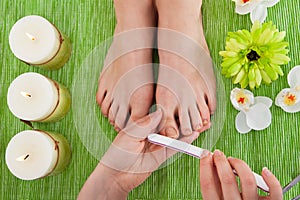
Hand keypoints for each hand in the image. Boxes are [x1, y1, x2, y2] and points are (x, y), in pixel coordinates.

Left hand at [78, 109, 199, 198]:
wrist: (116, 175)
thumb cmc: (117, 153)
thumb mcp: (129, 134)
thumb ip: (145, 124)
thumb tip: (160, 111)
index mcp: (142, 125)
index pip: (159, 114)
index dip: (170, 108)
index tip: (182, 100)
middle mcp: (151, 133)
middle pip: (169, 124)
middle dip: (181, 119)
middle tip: (194, 111)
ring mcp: (157, 144)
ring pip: (174, 135)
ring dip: (186, 130)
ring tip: (200, 123)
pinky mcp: (161, 156)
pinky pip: (174, 148)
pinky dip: (183, 142)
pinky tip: (192, 136)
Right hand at [199, 150, 282, 199]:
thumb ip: (214, 188)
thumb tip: (209, 167)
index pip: (207, 184)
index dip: (204, 166)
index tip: (205, 155)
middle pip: (226, 179)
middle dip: (221, 161)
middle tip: (219, 154)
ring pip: (248, 179)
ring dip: (239, 164)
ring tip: (234, 161)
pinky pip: (274, 190)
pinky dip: (270, 178)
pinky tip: (263, 170)